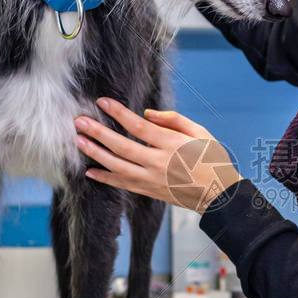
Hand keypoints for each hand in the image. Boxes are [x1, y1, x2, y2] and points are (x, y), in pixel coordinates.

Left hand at [75, 99, 241, 213]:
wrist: (218, 194)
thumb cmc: (211, 159)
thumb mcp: (200, 133)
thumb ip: (174, 120)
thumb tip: (146, 113)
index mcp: (172, 145)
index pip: (138, 127)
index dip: (118, 113)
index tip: (102, 102)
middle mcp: (159, 163)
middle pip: (121, 146)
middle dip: (98, 133)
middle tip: (79, 121)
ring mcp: (152, 180)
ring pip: (117, 166)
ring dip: (95, 153)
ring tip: (79, 141)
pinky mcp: (149, 192)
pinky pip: (122, 184)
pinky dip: (105, 178)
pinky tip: (90, 171)